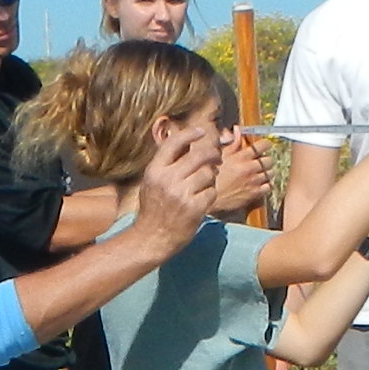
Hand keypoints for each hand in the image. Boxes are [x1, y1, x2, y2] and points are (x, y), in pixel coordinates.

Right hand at [128, 122, 221, 254]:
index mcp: (155, 171)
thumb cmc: (154, 208)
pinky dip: (210, 194)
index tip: (201, 132)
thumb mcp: (152, 181)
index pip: (174, 143)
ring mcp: (181, 194)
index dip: (190, 134)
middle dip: (212, 154)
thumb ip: (167, 163)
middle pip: (199, 156)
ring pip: (208, 174)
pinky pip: (211, 191)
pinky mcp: (194, 208)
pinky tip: (202, 200)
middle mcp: (167, 180)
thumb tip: (188, 143)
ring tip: (203, 185)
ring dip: (210, 178)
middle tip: (216, 157)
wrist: (152, 237)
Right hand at [210, 129, 269, 216]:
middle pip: (269, 160)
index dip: (266, 144)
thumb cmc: (214, 175)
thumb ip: (233, 142)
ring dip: (267, 171)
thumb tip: (238, 129)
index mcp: (241, 157)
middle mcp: (250, 168)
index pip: (262, 145)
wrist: (210, 196)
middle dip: (266, 159)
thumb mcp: (221, 155)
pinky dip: (267, 184)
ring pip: (271, 173)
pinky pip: (269, 186)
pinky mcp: (254, 193)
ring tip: (260, 172)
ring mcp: (253, 181)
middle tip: (261, 160)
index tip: (265, 145)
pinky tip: (260, 183)